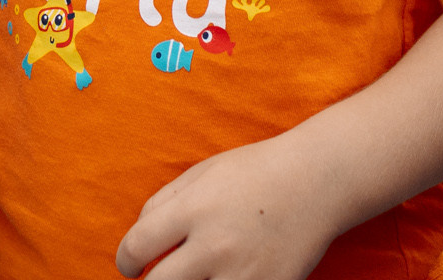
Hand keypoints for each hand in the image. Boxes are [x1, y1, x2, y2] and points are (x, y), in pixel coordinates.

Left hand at [114, 135, 341, 279]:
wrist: (317, 181)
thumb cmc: (255, 172)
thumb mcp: (202, 173)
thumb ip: (162, 202)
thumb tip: (138, 240)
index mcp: (194, 209)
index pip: (138, 247)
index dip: (125, 261)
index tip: (129, 267)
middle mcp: (215, 245)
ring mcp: (243, 273)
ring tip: (190, 279)